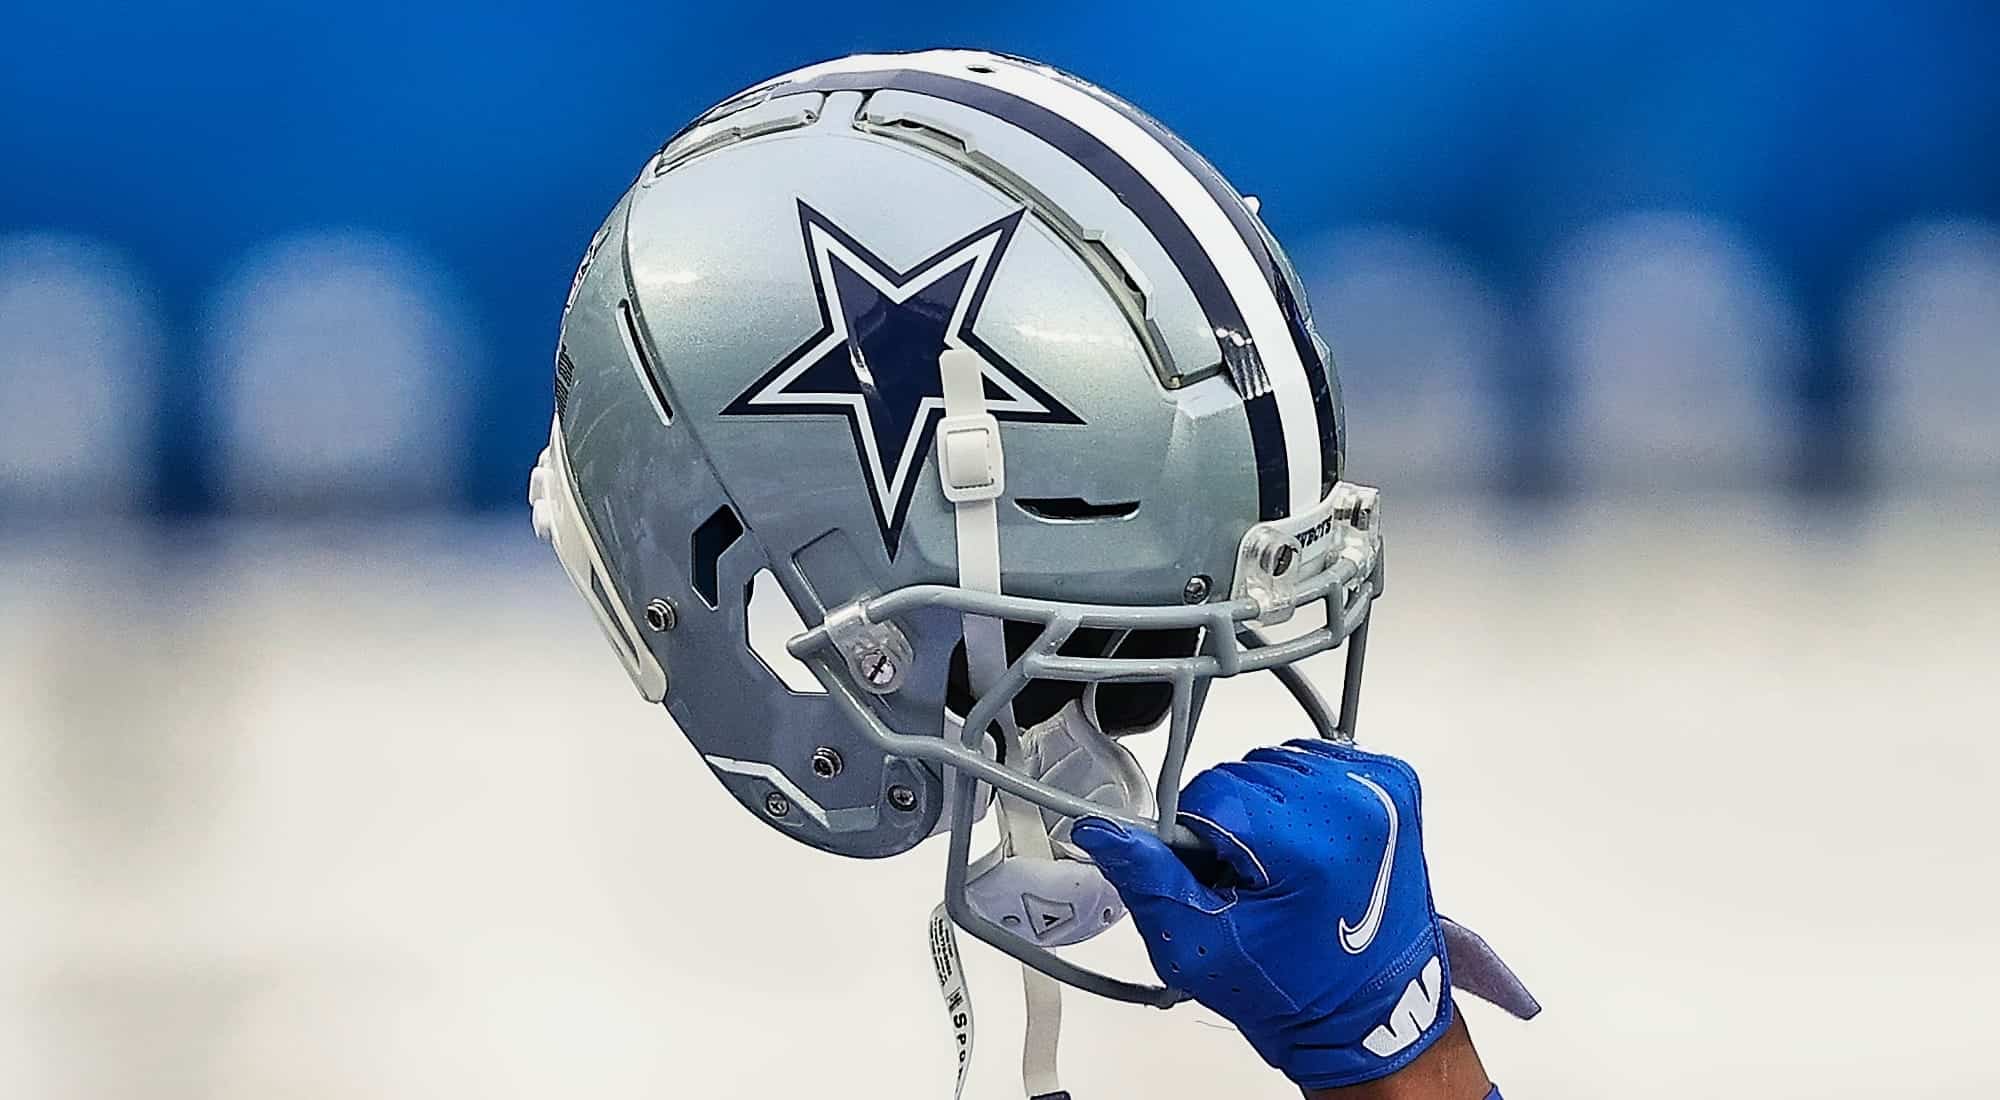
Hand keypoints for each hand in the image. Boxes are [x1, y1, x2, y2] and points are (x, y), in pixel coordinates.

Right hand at [1070, 740, 1469, 1091]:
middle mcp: (1354, 803)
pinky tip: (1308, 848)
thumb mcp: (1201, 947)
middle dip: (1232, 826)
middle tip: (1254, 885)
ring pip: (1273, 765)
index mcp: (1309, 841)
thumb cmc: (1298, 991)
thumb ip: (1147, 880)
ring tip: (1285, 870)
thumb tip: (1101, 831)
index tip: (1220, 881)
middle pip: (1242, 775)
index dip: (1198, 841)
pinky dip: (1300, 800)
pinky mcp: (1394, 783)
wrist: (1372, 1012)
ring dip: (1265, 810)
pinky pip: (1314, 764)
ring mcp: (1381, 789)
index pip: (1209, 793)